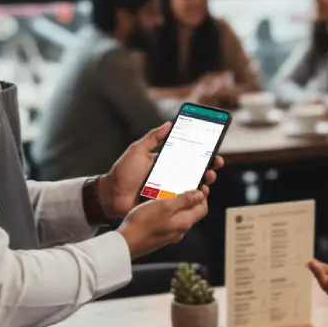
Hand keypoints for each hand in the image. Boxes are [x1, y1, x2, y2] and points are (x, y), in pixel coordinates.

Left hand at [99, 123, 224, 219]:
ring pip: (192, 185)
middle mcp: (169, 175)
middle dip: (208, 166)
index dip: (201, 151)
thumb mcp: (137, 150)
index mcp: (164, 161)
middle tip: (215, 163)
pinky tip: (200, 193)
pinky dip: (193, 196)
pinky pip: (183, 200)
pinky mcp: (166, 202)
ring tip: (208, 178)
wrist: (111, 196)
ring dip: (204, 181)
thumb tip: (168, 124)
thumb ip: (152, 137)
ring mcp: (169, 189)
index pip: (186, 154)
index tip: (212, 147)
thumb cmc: (122, 173)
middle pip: (194, 169)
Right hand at [118, 190, 208, 258]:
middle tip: (183, 186)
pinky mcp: (159, 236)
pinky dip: (168, 211)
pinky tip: (157, 205)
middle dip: (191, 199)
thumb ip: (184, 200)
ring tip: (169, 193)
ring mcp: (170, 234)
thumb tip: (200, 195)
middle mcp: (180, 230)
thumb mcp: (165, 206)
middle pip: (192, 212)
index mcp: (184, 222)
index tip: (198, 185)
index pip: (202, 209)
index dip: (202, 196)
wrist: (126, 242)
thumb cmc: (144, 223)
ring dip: (178, 204)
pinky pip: (169, 221)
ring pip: (179, 216)